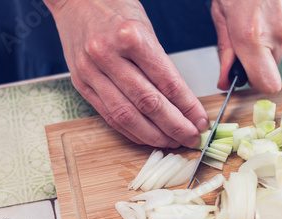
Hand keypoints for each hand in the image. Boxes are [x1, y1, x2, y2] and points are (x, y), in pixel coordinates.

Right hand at [45, 0, 208, 147]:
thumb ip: (162, 66)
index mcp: (132, 37)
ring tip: (172, 141)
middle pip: (149, 103)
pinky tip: (148, 137)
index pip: (168, 83)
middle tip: (191, 137)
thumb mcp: (146, 29)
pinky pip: (109, 116)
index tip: (201, 121)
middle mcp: (108, 55)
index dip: (188, 108)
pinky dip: (131, 131)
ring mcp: (91, 71)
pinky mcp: (80, 84)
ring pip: (127, 115)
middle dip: (175, 126)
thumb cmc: (115, 9)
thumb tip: (185, 104)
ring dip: (154, 135)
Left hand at [212, 0, 281, 93]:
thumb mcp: (220, 16)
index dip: (257, 83)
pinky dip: (281, 23)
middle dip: (259, 57)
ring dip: (270, 38)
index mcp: (252, 37)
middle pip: (273, 66)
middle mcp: (277, 33)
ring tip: (258, 14)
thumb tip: (225, 80)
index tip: (248, 76)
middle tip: (247, 35)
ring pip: (281, 46)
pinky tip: (271, 7)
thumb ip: (225, 52)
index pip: (267, 84)